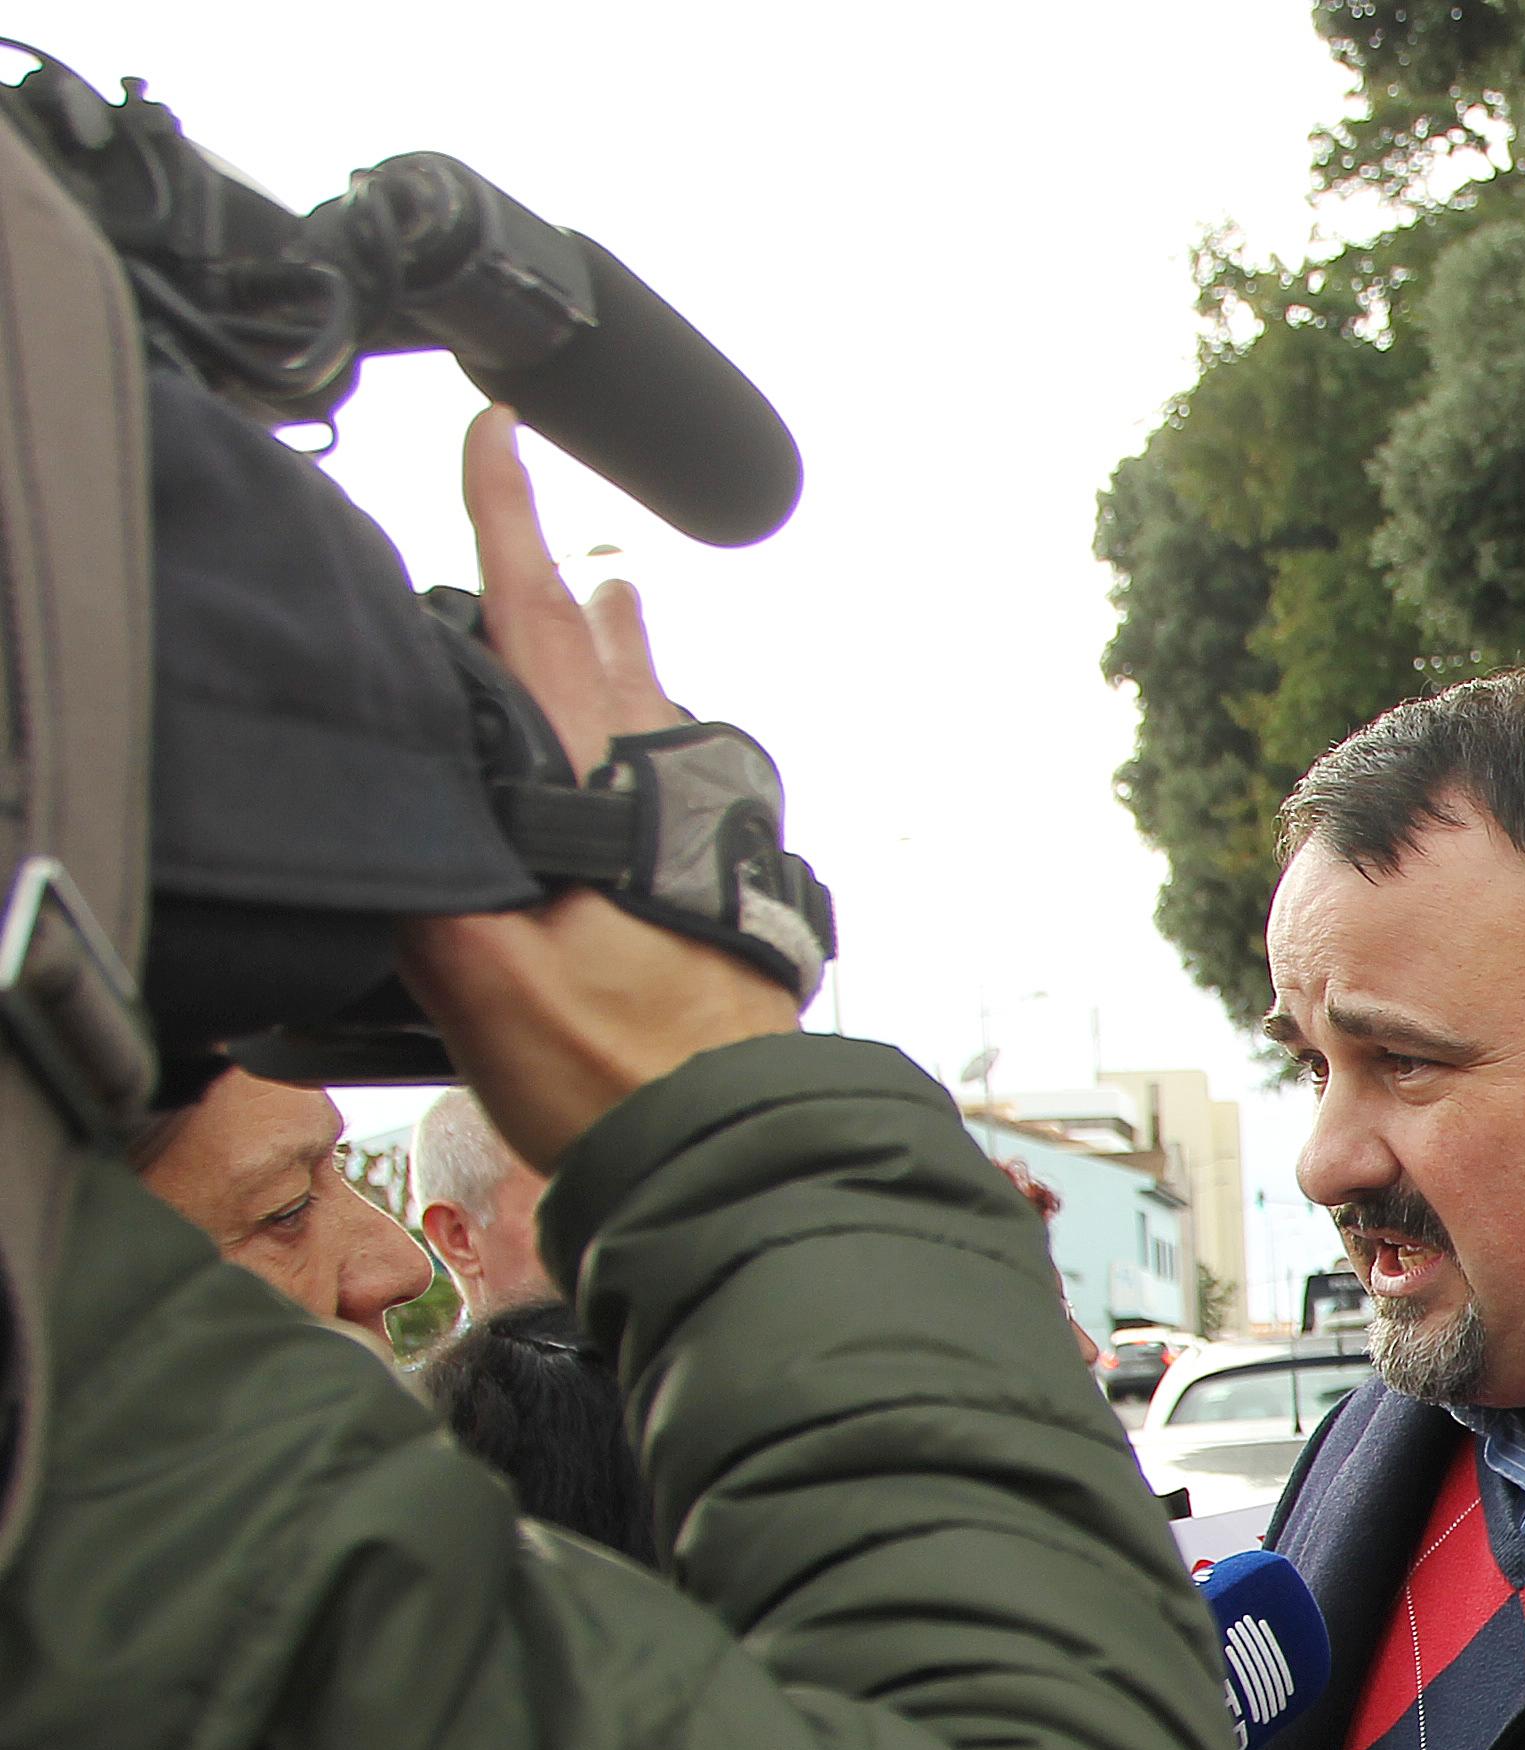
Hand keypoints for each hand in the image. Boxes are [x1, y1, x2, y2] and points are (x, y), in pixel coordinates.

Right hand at [392, 410, 792, 1168]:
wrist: (727, 1149)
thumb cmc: (609, 1066)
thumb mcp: (473, 968)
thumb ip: (427, 868)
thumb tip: (396, 803)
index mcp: (600, 778)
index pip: (537, 616)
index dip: (510, 519)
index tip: (500, 432)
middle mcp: (668, 791)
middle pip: (609, 663)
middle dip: (574, 600)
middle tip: (570, 553)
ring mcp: (711, 842)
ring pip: (664, 723)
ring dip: (629, 671)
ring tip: (616, 626)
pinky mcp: (735, 901)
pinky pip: (693, 795)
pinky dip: (663, 760)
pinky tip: (659, 785)